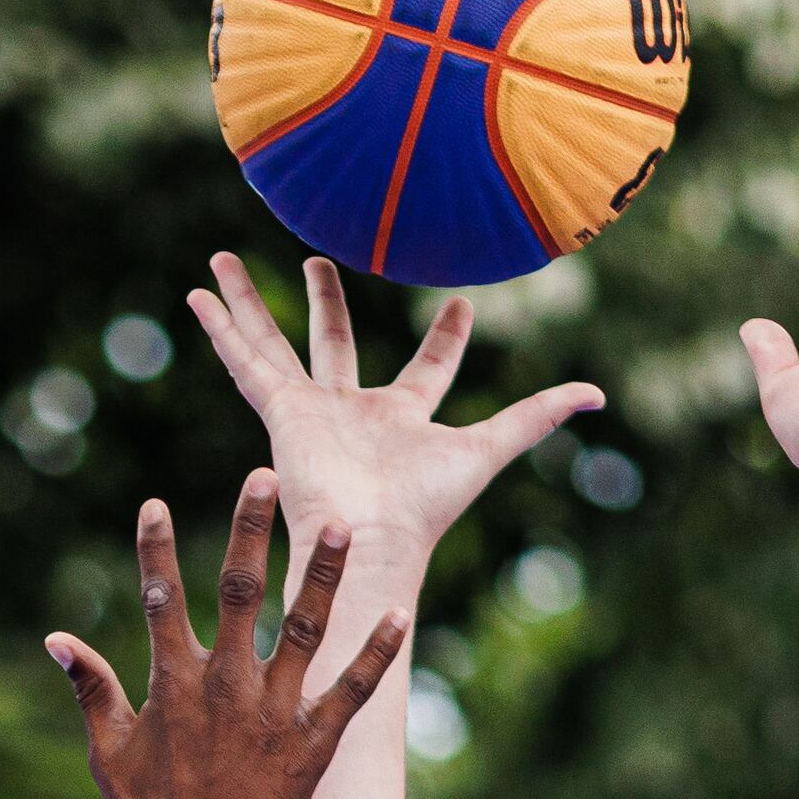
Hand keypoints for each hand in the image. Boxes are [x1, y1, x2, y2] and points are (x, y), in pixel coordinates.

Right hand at [45, 476, 404, 798]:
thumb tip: (57, 638)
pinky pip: (354, 689)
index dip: (156, 549)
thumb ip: (91, 689)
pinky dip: (376, 652)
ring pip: (304, 627)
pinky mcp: (315, 743)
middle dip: (251, 529)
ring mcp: (274, 712)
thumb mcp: (108, 754)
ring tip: (342, 525)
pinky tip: (400, 612)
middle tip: (264, 476)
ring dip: (323, 573)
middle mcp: (226, 686)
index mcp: (174, 684)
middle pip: (242, 590)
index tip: (154, 504)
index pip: (161, 599)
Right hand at [186, 256, 596, 548]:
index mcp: (401, 418)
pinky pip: (245, 360)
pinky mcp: (279, 411)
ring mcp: (309, 409)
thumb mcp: (491, 447)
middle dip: (325, 301)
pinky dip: (221, 328)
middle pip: (332, 342)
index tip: (461, 303)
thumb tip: (598, 393)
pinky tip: (200, 295)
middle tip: (316, 259)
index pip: (426, 370)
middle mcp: (349, 410)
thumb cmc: (427, 506)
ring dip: (247, 302)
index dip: (445, 339)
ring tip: (220, 259)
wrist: (370, 539)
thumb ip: (537, 416)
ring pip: (273, 342)